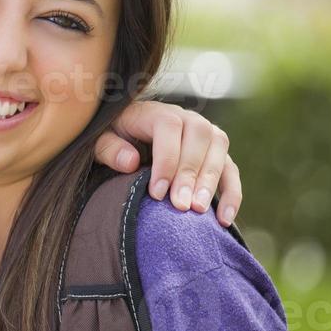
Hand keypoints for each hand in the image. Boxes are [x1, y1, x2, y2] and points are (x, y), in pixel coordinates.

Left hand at [94, 101, 241, 226]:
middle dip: (190, 174)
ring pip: (219, 149)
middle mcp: (186, 118)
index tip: (157, 193)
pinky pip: (231, 170)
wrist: (125, 137)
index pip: (169, 127)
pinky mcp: (216, 154)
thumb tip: (131, 162)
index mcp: (155, 112)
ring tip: (199, 211)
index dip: (166, 159)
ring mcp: (205, 134)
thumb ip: (109, 149)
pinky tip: (224, 219)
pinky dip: (231, 193)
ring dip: (211, 181)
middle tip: (180, 206)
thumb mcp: (99, 141)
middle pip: (199, 137)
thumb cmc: (111, 139)